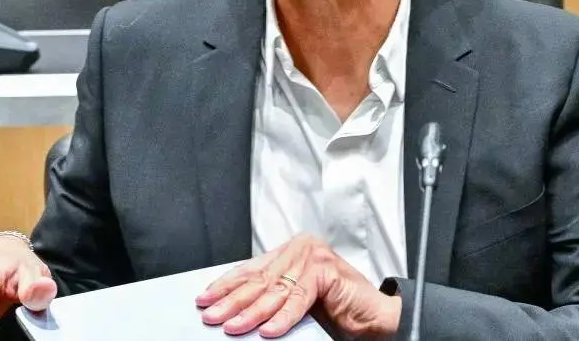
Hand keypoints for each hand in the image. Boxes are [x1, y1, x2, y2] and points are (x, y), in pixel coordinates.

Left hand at [195, 232, 400, 338]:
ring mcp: (313, 256)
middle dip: (232, 301)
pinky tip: (267, 330)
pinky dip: (282, 317)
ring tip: (233, 326)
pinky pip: (299, 298)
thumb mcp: (294, 300)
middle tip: (211, 315)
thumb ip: (271, 297)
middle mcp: (300, 248)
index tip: (204, 299)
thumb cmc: (336, 310)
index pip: (251, 269)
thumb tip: (233, 310)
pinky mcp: (326, 270)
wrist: (374, 317)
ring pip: (275, 290)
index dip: (226, 285)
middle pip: (260, 279)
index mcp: (290, 252)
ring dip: (251, 312)